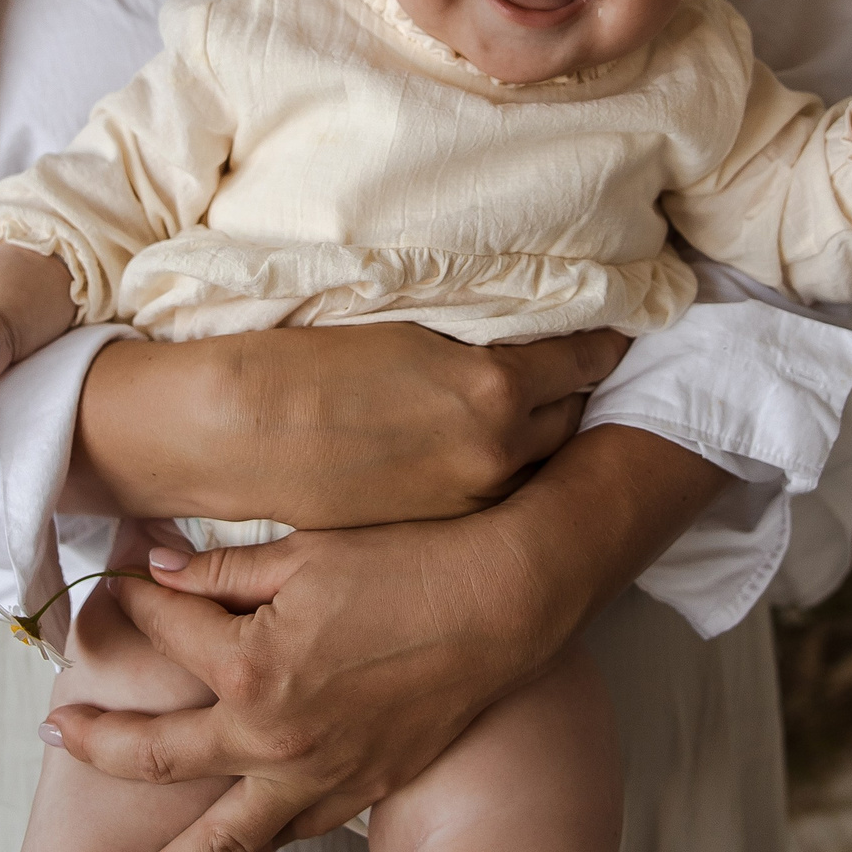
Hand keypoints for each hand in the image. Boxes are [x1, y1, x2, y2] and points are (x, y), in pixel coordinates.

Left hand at [45, 425, 725, 851]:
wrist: (504, 604)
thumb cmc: (408, 565)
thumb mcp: (304, 552)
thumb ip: (221, 571)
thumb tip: (157, 569)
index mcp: (252, 666)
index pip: (165, 633)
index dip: (136, 599)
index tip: (119, 579)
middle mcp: (274, 735)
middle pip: (158, 760)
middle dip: (95, 756)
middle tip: (44, 750)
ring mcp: (318, 775)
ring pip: (221, 845)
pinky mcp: (360, 791)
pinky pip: (290, 830)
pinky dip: (251, 849)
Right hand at [64, 326, 625, 523]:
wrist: (232, 430)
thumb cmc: (303, 358)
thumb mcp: (407, 326)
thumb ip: (477, 337)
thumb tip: (523, 332)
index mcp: (494, 386)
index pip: (586, 358)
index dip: (605, 338)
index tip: (619, 323)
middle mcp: (496, 450)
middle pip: (573, 416)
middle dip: (578, 388)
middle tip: (579, 362)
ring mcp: (468, 498)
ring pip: (538, 463)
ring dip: (542, 434)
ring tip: (534, 408)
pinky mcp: (436, 528)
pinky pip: (494, 493)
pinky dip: (500, 470)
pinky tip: (481, 451)